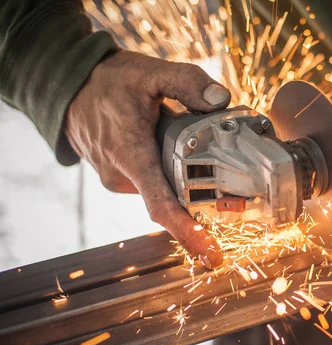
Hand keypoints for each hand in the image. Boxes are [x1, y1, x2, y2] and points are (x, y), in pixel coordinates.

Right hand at [65, 51, 230, 266]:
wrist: (66, 87)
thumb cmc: (106, 82)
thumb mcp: (148, 72)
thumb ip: (187, 83)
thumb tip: (221, 100)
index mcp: (131, 156)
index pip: (161, 206)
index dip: (188, 233)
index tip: (211, 253)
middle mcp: (123, 177)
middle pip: (173, 196)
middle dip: (203, 191)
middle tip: (232, 177)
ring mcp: (119, 180)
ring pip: (164, 187)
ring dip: (184, 176)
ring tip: (198, 150)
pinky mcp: (120, 177)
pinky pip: (152, 181)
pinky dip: (168, 171)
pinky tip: (176, 150)